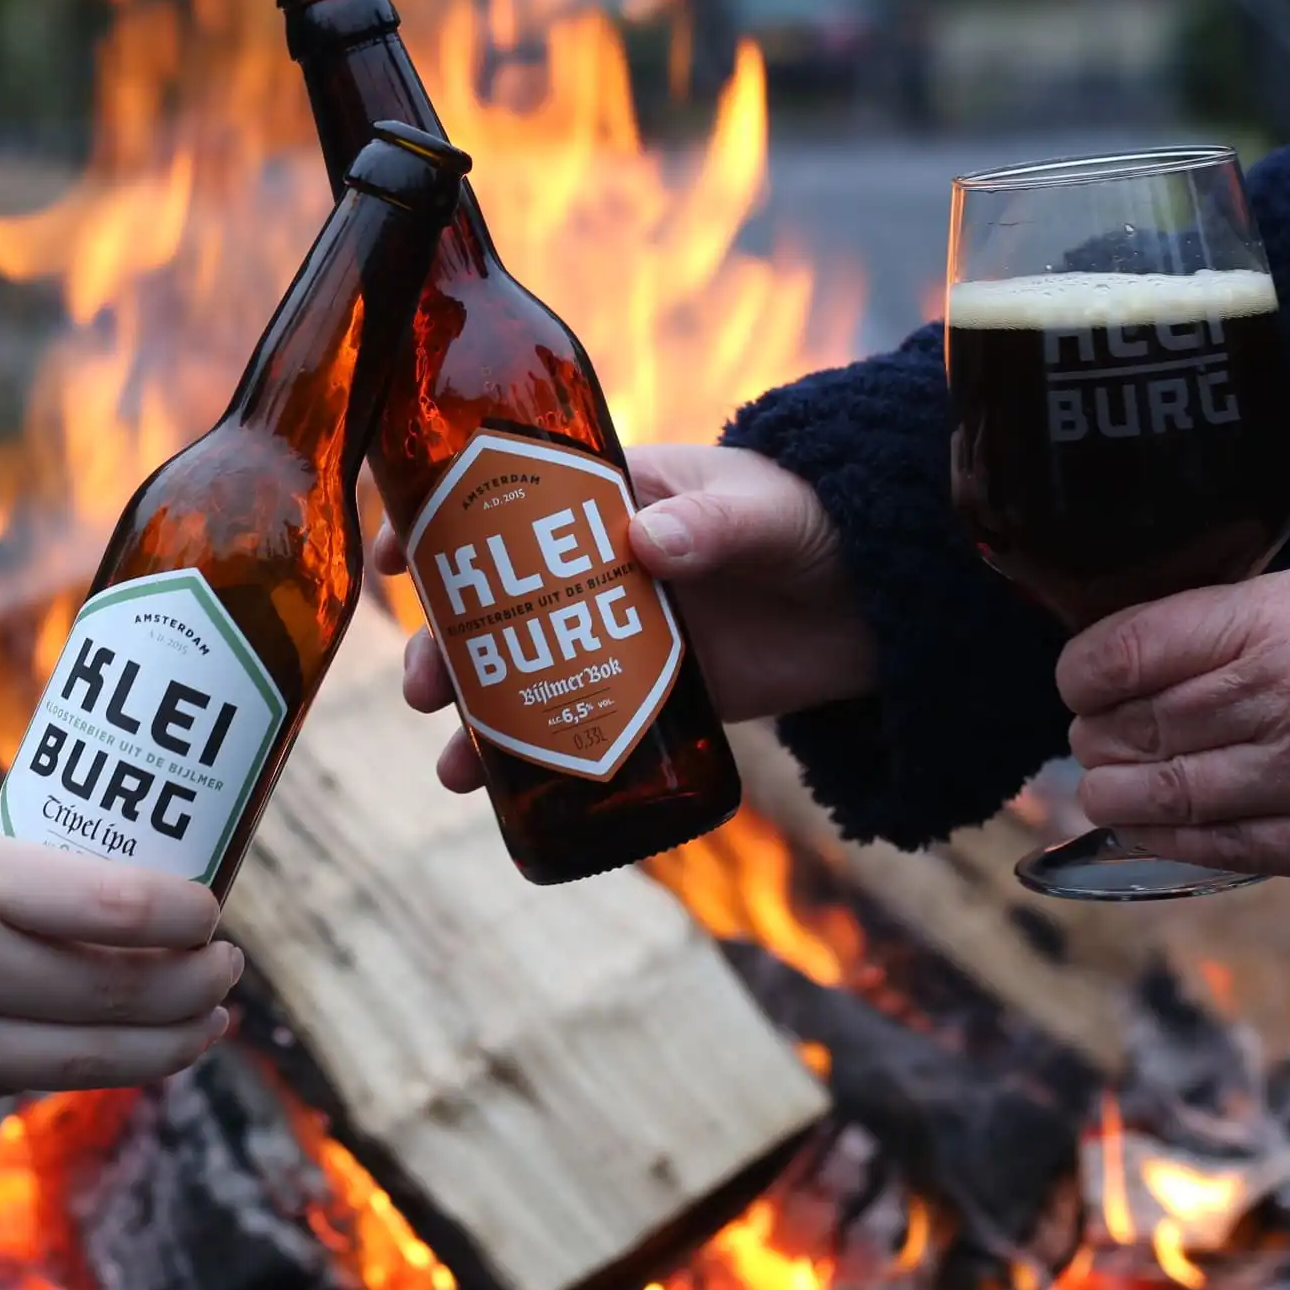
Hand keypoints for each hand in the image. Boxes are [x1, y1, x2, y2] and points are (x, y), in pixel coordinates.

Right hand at [0, 795, 239, 1113]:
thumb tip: (66, 838)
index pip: (122, 909)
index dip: (192, 914)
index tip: (217, 907)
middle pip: (120, 999)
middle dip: (196, 990)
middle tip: (228, 971)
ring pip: (77, 1063)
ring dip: (159, 1049)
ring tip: (201, 1028)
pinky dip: (62, 1067)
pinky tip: (91, 1047)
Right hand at [373, 443, 871, 792]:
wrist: (895, 598)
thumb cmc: (822, 521)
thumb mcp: (768, 513)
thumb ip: (714, 523)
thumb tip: (642, 540)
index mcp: (614, 494)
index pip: (506, 501)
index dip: (440, 523)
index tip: (394, 554)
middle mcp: (603, 564)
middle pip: (499, 602)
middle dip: (448, 642)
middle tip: (424, 684)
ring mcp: (627, 632)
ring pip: (527, 670)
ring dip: (478, 714)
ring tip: (454, 765)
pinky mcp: (660, 693)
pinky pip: (582, 723)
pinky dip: (538, 757)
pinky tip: (501, 794)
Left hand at [1060, 567, 1289, 890]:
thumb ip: (1213, 629)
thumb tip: (1114, 665)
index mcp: (1273, 623)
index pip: (1129, 651)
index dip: (1082, 674)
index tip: (1077, 683)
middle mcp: (1286, 698)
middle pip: (1138, 726)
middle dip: (1096, 735)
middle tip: (1092, 735)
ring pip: (1165, 792)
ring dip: (1113, 790)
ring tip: (1104, 781)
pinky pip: (1215, 845)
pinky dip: (1161, 834)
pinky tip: (1140, 821)